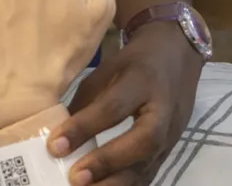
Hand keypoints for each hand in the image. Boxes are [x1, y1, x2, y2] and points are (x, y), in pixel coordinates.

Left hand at [48, 23, 201, 185]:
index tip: (55, 146)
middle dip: (108, 161)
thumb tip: (58, 136)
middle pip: (143, 140)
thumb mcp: (106, 72)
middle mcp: (163, 110)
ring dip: (117, 183)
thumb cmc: (132, 64)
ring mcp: (172, 133)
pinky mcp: (171, 150)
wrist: (176, 58)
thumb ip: (85, 103)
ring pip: (149, 164)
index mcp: (142, 81)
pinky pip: (151, 174)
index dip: (84, 127)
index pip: (112, 107)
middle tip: (76, 178)